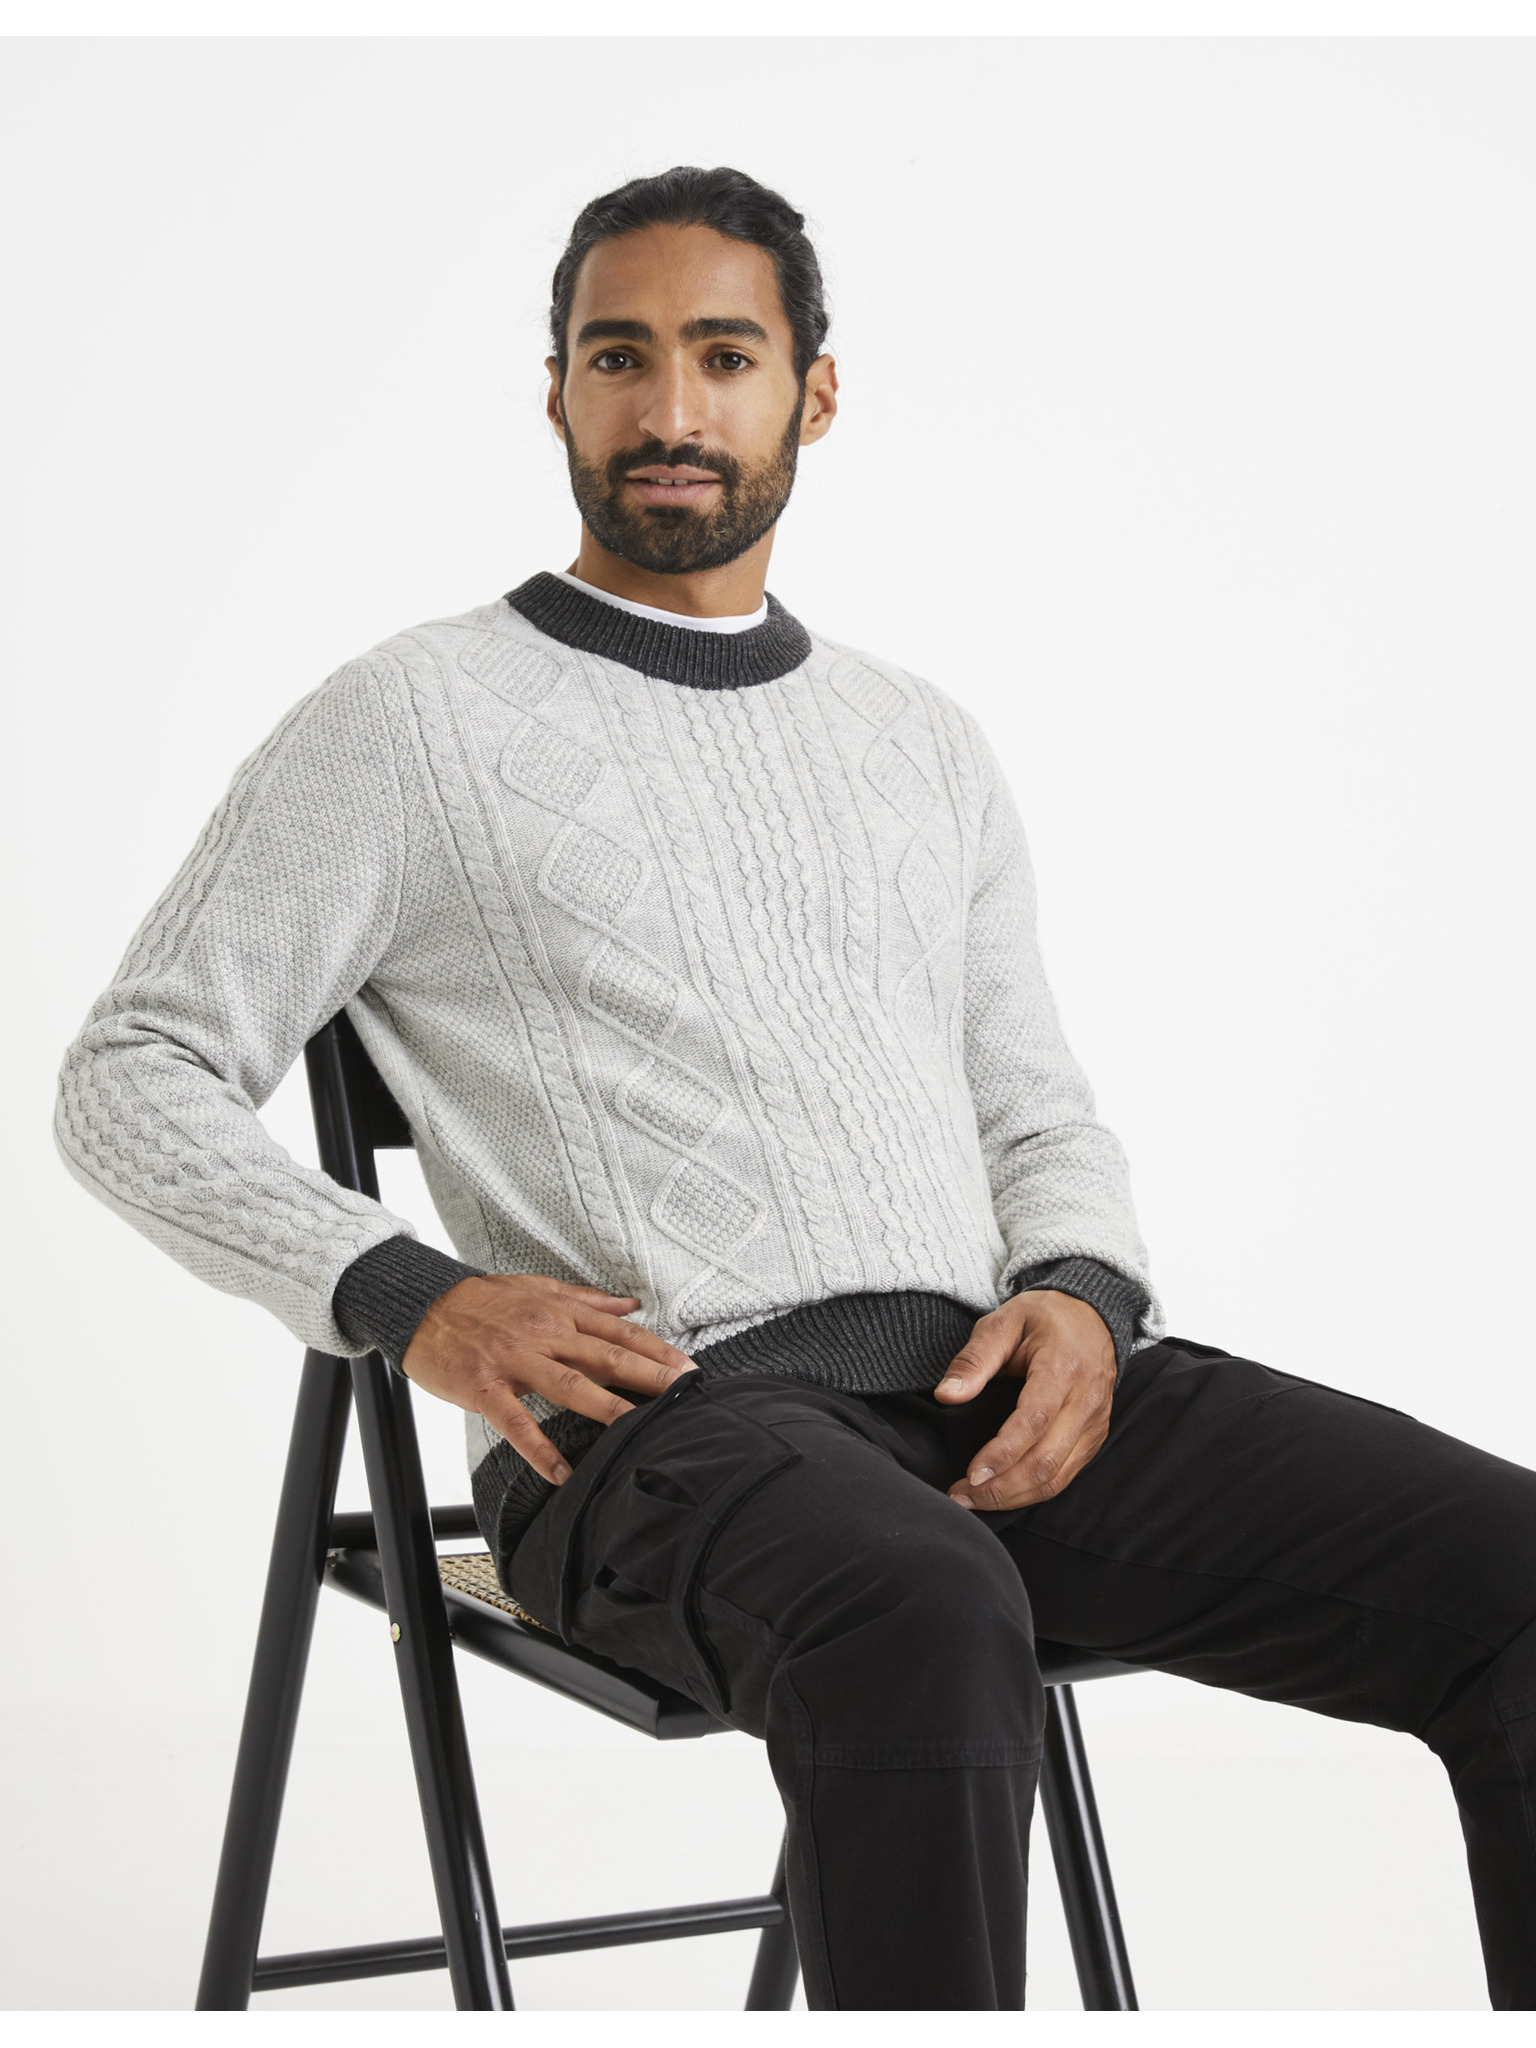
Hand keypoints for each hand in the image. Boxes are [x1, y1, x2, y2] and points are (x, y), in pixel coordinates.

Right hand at [400, 1274, 696, 1485]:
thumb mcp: (536, 1288)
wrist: (422, 1305)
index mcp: (558, 1314)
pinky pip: (515, 1422)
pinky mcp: (485, 1387)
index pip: (618, 1333)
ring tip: (639, 1429)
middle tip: (684, 1394)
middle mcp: (543, 1335)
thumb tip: (628, 1305)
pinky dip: (539, 1448)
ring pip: (569, 1385)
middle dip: (649, 1376)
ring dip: (607, 1408)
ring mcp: (514, 1361)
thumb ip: (584, 1300)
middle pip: (606, 1357)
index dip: (656, 1350)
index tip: (689, 1367)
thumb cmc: (480, 1300)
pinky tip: (561, 1472)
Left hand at [934, 1290, 1115, 1510]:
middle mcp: (1087, 1401)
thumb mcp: (1002, 1322)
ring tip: (974, 1500)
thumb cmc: (1043, 1317)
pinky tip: (1003, 1492)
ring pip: (1058, 1477)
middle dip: (1001, 1488)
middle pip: (1046, 1460)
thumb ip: (973, 1359)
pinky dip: (1032, 1491)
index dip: (1002, 1454)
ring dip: (1014, 1497)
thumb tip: (946, 1395)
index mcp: (1064, 1368)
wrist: (1092, 1315)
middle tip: (960, 1496)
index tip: (970, 1474)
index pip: (1034, 1421)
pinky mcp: (1094, 1436)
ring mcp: (1095, 1422)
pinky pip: (1066, 1475)